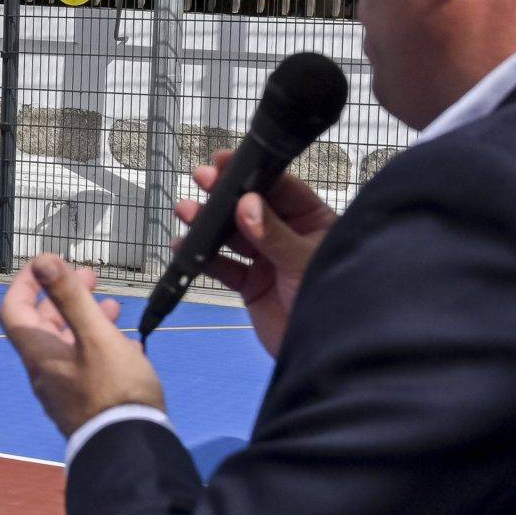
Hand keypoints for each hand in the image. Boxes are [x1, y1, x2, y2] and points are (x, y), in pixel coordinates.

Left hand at [0, 253, 164, 436]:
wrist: (130, 450)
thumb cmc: (114, 393)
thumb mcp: (96, 337)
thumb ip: (70, 298)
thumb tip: (43, 261)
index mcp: (41, 354)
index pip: (14, 310)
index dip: (26, 282)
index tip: (48, 264)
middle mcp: (46, 373)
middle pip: (43, 326)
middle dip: (64, 297)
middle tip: (91, 278)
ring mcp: (64, 392)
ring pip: (68, 346)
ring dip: (85, 320)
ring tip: (112, 307)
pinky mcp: (84, 405)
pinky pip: (85, 368)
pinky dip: (99, 347)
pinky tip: (126, 346)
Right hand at [177, 151, 334, 355]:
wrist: (325, 352)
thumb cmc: (331, 300)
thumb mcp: (302, 262)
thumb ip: (273, 234)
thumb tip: (246, 204)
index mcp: (313, 221)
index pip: (280, 188)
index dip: (252, 173)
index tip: (224, 162)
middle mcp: (289, 236)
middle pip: (251, 207)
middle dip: (224, 194)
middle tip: (201, 178)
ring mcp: (268, 260)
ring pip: (233, 235)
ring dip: (208, 223)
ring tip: (186, 211)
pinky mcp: (252, 285)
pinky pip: (224, 266)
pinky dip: (203, 257)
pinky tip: (184, 246)